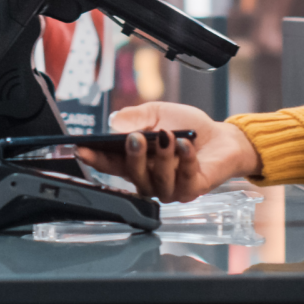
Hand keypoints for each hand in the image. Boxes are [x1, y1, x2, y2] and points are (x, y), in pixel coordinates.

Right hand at [75, 103, 259, 204]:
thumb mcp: (157, 114)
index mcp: (136, 161)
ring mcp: (170, 188)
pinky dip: (185, 160)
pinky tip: (186, 144)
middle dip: (133, 158)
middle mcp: (150, 179)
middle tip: (136, 138)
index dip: (94, 158)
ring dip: (162, 158)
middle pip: (133, 176)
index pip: (110, 164)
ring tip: (168, 136)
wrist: (221, 137)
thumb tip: (115, 123)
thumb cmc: (187, 127)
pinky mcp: (192, 190)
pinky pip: (185, 179)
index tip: (82, 149)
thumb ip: (136, 117)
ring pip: (158, 181)